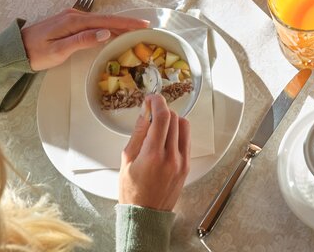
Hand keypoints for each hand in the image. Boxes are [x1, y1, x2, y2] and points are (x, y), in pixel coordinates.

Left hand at [20, 9, 148, 70]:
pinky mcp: (68, 22)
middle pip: (106, 18)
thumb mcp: (58, 51)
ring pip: (100, 20)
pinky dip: (106, 26)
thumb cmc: (35, 54)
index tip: (143, 24)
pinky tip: (111, 31)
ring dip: (117, 24)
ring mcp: (71, 17)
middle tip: (145, 27)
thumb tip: (105, 32)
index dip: (126, 23)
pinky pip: (93, 23)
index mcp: (74, 21)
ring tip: (133, 29)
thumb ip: (82, 40)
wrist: (14, 50)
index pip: (106, 21)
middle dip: (126, 22)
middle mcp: (74, 15)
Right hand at [119, 94, 190, 210]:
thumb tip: (145, 112)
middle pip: (174, 118)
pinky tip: (167, 137)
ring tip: (159, 125)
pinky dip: (178, 132)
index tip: (152, 98)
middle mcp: (171, 156)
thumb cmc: (132, 191)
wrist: (146, 215)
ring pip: (183, 125)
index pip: (162, 116)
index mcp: (153, 154)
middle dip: (162, 110)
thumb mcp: (127, 160)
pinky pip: (186, 139)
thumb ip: (138, 133)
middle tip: (151, 112)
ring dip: (172, 120)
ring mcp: (181, 161)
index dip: (157, 101)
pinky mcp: (187, 165)